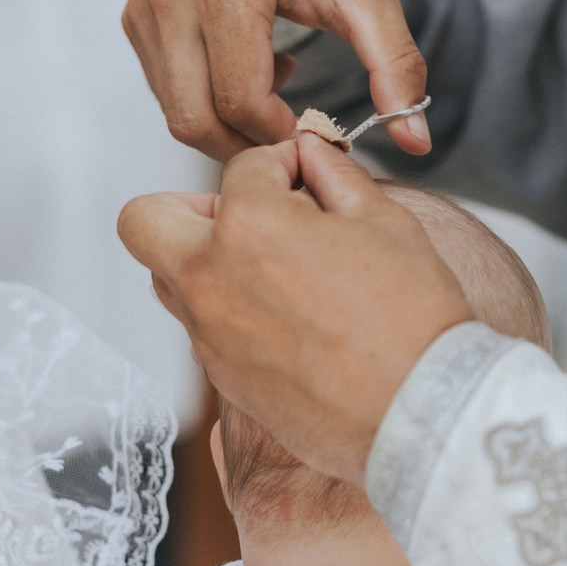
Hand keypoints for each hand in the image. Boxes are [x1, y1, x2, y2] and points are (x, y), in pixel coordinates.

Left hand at [118, 137, 470, 484]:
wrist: (420, 412)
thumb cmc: (411, 316)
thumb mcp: (384, 220)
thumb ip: (334, 174)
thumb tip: (309, 153)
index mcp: (249, 225)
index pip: (245, 166)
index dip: (285, 164)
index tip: (310, 178)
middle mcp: (210, 277)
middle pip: (146, 219)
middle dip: (190, 206)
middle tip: (245, 215)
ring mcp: (209, 333)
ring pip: (166, 278)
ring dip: (202, 260)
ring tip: (267, 267)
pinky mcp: (221, 377)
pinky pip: (201, 327)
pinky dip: (229, 311)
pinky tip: (288, 318)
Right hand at [123, 0, 431, 160]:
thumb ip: (396, 66)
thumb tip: (416, 141)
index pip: (241, 101)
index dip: (281, 132)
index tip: (317, 129)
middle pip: (195, 119)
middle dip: (247, 143)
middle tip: (293, 128)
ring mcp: (145, 5)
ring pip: (175, 111)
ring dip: (226, 121)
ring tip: (274, 85)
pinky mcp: (135, 13)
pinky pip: (164, 87)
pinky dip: (204, 96)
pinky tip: (246, 64)